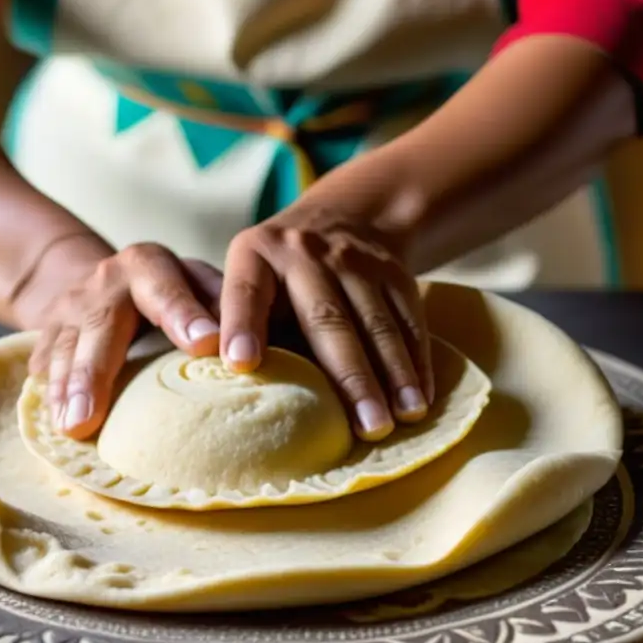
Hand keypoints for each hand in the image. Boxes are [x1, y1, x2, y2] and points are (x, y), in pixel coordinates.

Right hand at [27, 244, 222, 439]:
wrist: (109, 281)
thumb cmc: (174, 294)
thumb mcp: (201, 286)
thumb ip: (225, 310)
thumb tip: (257, 351)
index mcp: (151, 266)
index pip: (167, 289)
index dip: (184, 315)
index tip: (205, 345)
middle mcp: (106, 281)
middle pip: (100, 324)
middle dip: (97, 371)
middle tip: (94, 414)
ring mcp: (69, 307)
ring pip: (65, 347)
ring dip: (67, 389)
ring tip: (72, 429)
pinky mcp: (47, 332)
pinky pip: (43, 363)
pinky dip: (48, 395)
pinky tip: (54, 423)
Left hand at [219, 153, 434, 441]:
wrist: (348, 213)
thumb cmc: (280, 274)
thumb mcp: (249, 278)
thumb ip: (236, 323)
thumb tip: (222, 390)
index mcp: (255, 255)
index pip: (246, 292)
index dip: (242, 325)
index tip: (240, 363)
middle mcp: (304, 253)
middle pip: (328, 319)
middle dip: (350, 377)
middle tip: (366, 428)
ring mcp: (355, 260)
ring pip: (378, 324)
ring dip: (393, 376)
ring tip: (401, 420)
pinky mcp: (395, 272)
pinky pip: (410, 320)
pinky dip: (417, 362)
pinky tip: (420, 399)